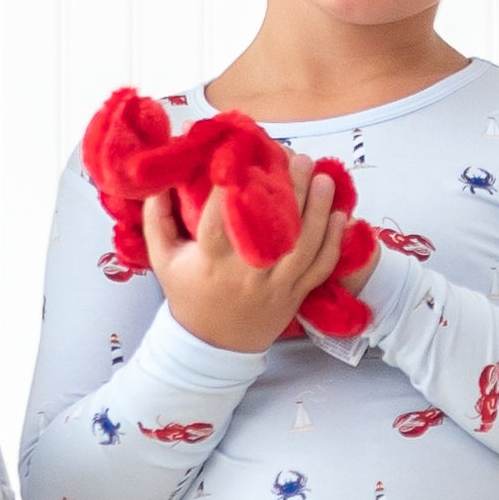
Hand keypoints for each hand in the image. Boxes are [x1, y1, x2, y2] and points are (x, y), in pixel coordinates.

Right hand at [143, 166, 344, 355]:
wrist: (214, 345)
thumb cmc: (189, 294)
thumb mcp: (163, 259)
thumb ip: (158, 219)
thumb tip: (158, 182)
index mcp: (211, 261)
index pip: (222, 218)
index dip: (234, 185)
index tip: (244, 154)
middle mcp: (246, 273)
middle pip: (274, 227)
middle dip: (291, 189)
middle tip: (300, 158)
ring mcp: (274, 285)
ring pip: (304, 245)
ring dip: (319, 210)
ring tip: (325, 179)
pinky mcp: (294, 294)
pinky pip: (319, 267)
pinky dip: (333, 241)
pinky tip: (341, 216)